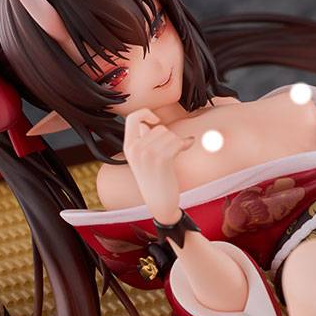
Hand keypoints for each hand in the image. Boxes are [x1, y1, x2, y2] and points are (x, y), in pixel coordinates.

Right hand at [122, 109, 193, 223]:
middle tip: (169, 152)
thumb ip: (144, 140)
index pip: (132, 118)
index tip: (156, 120)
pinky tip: (187, 146)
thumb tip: (150, 124)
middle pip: (159, 128)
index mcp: (128, 146)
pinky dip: (185, 144)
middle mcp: (135, 149)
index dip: (145, 113)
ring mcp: (147, 154)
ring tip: (173, 157)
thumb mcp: (142, 159)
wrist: (160, 202)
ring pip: (170, 135)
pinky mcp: (161, 160)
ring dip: (176, 143)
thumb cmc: (154, 180)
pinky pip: (177, 142)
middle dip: (169, 137)